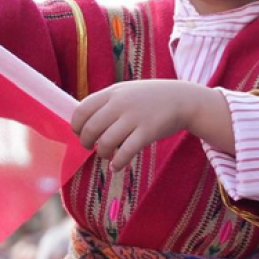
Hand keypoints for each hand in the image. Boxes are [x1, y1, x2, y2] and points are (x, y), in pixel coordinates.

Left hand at [72, 81, 231, 171]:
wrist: (182, 100)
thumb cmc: (150, 98)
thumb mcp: (126, 92)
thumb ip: (106, 103)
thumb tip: (83, 122)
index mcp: (112, 93)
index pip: (82, 110)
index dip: (76, 126)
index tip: (80, 133)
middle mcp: (121, 104)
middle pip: (91, 128)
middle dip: (86, 142)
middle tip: (91, 147)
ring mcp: (135, 117)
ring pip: (106, 142)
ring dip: (103, 154)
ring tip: (108, 156)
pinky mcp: (148, 132)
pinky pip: (126, 152)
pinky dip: (117, 163)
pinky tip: (117, 166)